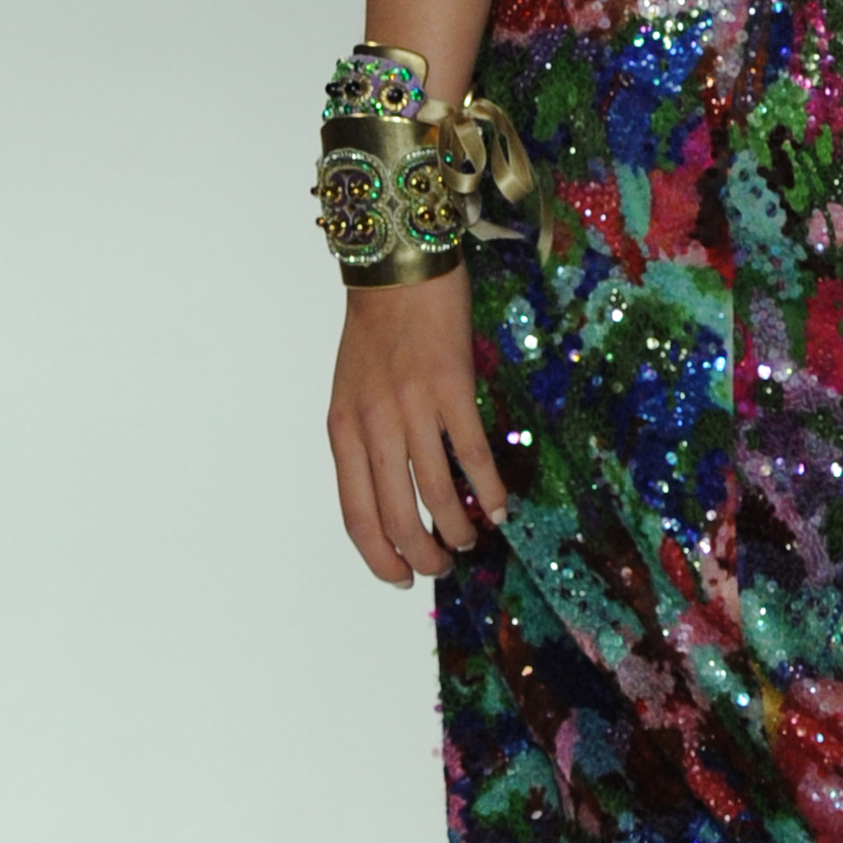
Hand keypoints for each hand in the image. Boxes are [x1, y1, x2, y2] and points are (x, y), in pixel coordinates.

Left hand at [327, 270, 507, 583]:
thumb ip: (367, 439)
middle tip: (442, 566)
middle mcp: (373, 425)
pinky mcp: (451, 389)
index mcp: (343, 429)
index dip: (378, 556)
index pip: (356, 514)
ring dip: (459, 528)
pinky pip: (473, 455)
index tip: (399, 576)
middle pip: (396, 515)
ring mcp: (412, 408)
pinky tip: (500, 507)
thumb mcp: (352, 390)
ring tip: (473, 539)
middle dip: (423, 555)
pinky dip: (489, 490)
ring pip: (436, 494)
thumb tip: (395, 492)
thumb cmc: (376, 327)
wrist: (398, 265)